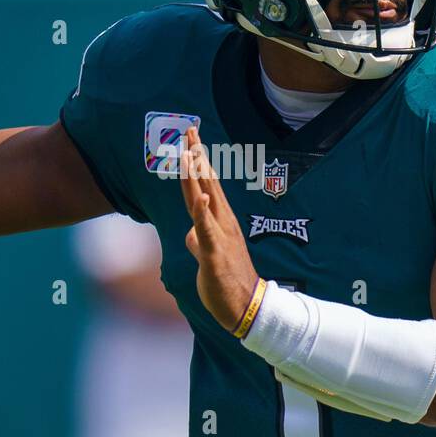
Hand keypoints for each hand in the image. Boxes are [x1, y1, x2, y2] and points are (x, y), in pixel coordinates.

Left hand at [179, 125, 260, 332]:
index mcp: (219, 222)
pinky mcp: (216, 253)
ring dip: (196, 175)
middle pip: (206, 183)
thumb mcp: (207, 257)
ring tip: (188, 152)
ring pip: (206, 199)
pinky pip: (207, 229)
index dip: (196, 162)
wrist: (247, 307)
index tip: (189, 139)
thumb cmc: (227, 282)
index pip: (204, 186)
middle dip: (196, 156)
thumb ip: (199, 241)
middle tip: (190, 130)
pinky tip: (199, 196)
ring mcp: (221, 235)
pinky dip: (202, 211)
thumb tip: (190, 234)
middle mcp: (222, 222)